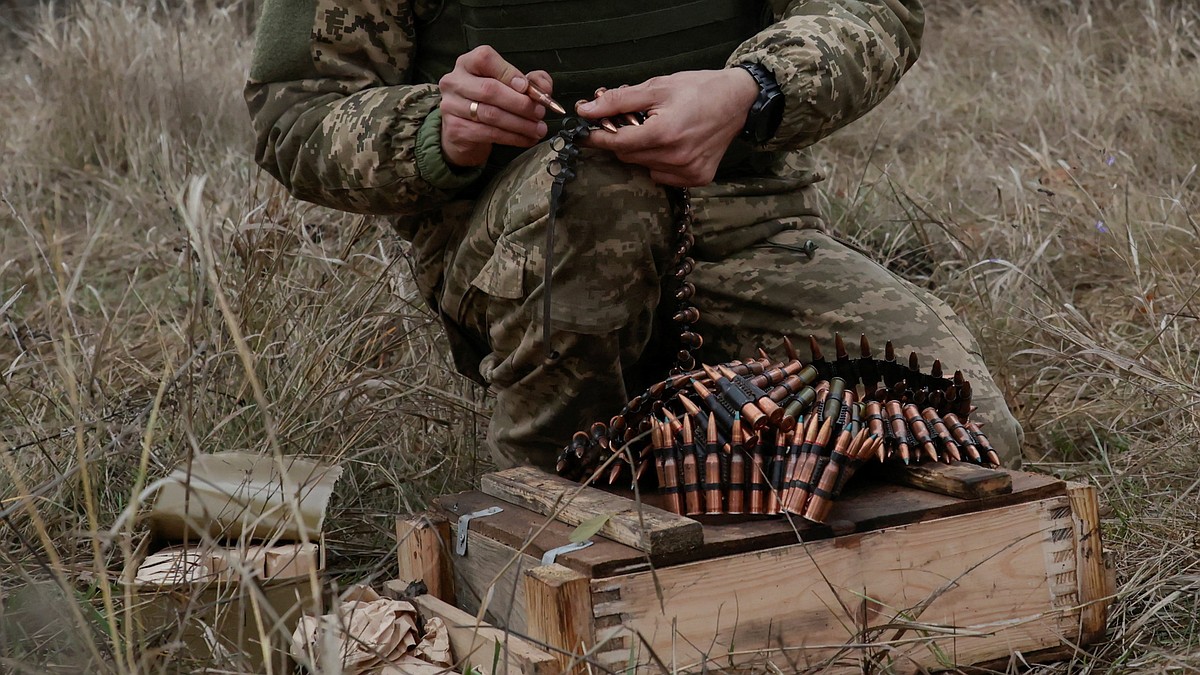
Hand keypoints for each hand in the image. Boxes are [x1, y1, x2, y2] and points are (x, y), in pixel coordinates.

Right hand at [438, 46, 552, 167]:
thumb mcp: (509, 85)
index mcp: (468, 63)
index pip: (485, 59)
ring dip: (520, 124)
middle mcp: (455, 81)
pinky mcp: (455, 129)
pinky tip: (526, 139)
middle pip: (489, 90)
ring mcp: (451, 106)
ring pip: (490, 114)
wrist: (464, 130)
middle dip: (520, 103)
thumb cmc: (489, 102)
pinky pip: (488, 133)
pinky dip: (512, 138)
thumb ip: (530, 81)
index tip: (527, 87)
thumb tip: (544, 88)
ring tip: (538, 129)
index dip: (508, 73)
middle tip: (539, 112)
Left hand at [576, 69, 759, 186]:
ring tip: (659, 130)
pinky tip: (675, 145)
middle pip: (628, 156)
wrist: (739, 100)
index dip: (598, 136)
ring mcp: (688, 172)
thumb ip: (619, 100)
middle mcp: (676, 158)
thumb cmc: (698, 88)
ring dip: (643, 150)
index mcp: (664, 133)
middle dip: (624, 139)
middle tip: (634, 121)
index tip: (586, 132)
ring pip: (644, 166)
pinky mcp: (698, 178)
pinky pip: (662, 176)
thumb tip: (586, 110)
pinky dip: (660, 162)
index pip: (617, 143)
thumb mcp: (657, 87)